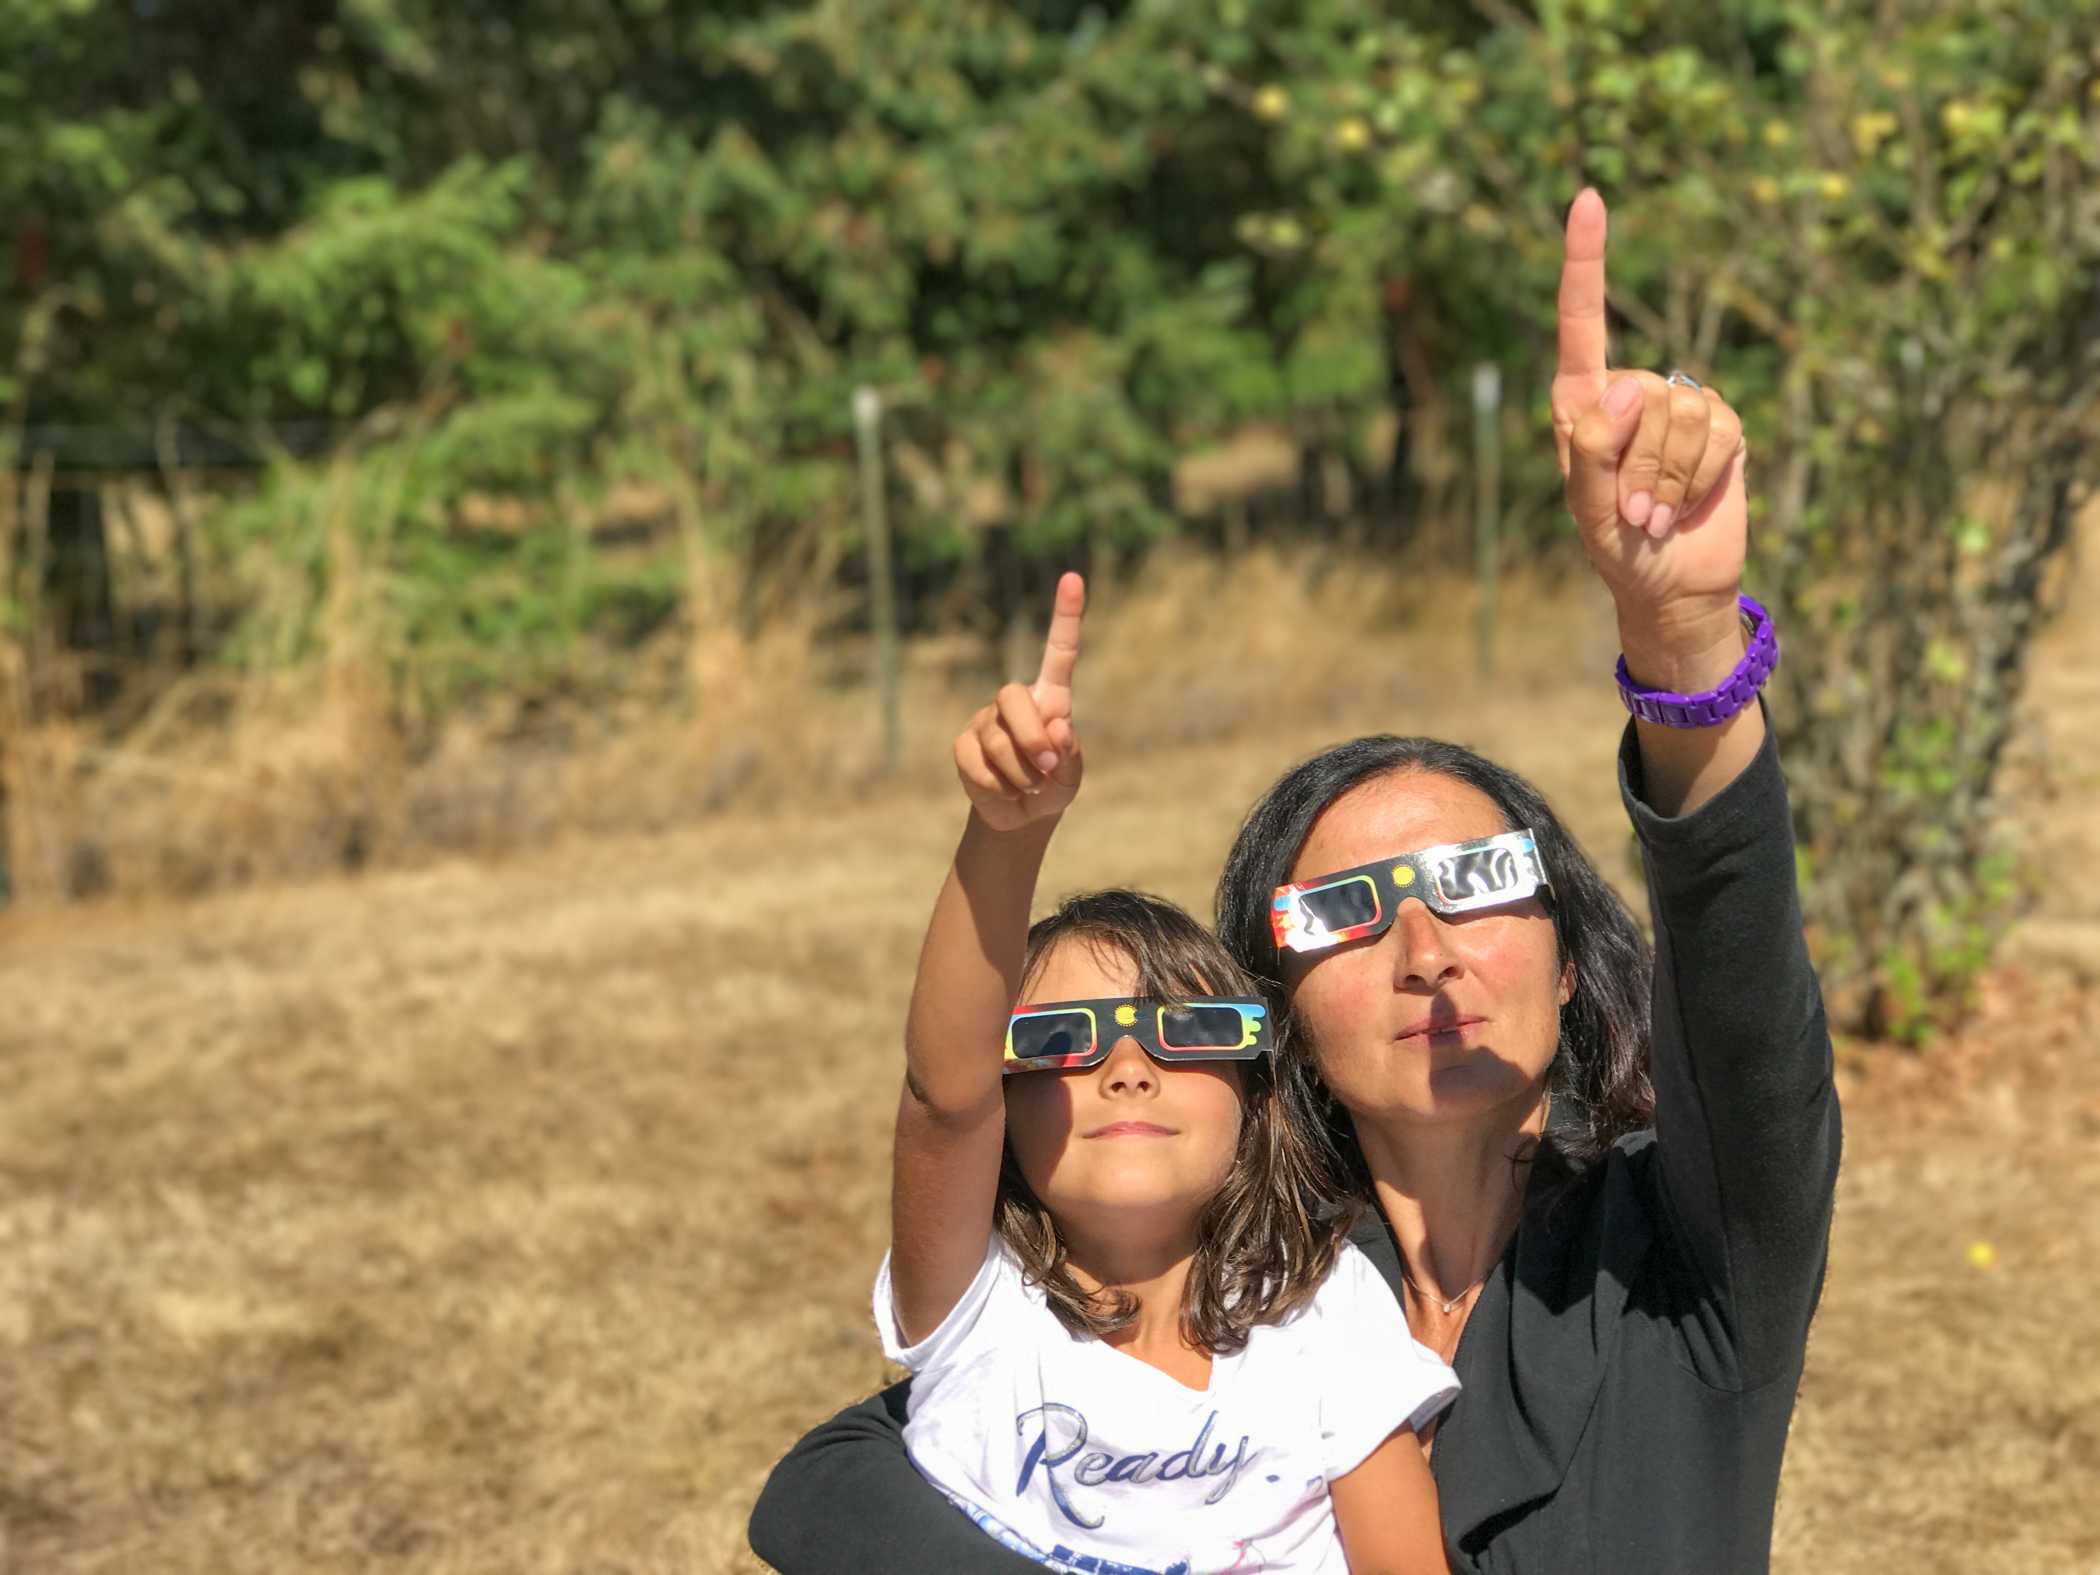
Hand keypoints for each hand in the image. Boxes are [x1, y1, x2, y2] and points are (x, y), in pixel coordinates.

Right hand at [953, 572, 1084, 831]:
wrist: (1021, 815)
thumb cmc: (1052, 787)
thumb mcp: (1071, 776)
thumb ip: (1070, 753)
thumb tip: (1057, 727)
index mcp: (1051, 698)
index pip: (1060, 651)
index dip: (1066, 615)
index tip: (1073, 577)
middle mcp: (1015, 701)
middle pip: (1013, 696)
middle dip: (1032, 737)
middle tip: (1048, 769)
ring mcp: (985, 720)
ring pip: (996, 739)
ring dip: (1019, 772)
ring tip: (1028, 786)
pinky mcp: (964, 746)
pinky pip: (975, 761)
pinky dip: (996, 784)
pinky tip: (1004, 790)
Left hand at [1550, 189, 1748, 647]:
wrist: (1671, 584)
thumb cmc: (1615, 547)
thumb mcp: (1588, 509)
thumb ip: (1594, 450)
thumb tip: (1629, 386)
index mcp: (1582, 400)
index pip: (1581, 320)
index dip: (1586, 260)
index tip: (1587, 196)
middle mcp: (1631, 391)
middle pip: (1643, 396)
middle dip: (1636, 465)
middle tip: (1628, 509)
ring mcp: (1681, 407)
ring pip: (1684, 415)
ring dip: (1666, 479)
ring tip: (1651, 513)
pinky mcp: (1724, 428)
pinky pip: (1719, 435)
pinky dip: (1698, 480)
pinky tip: (1684, 507)